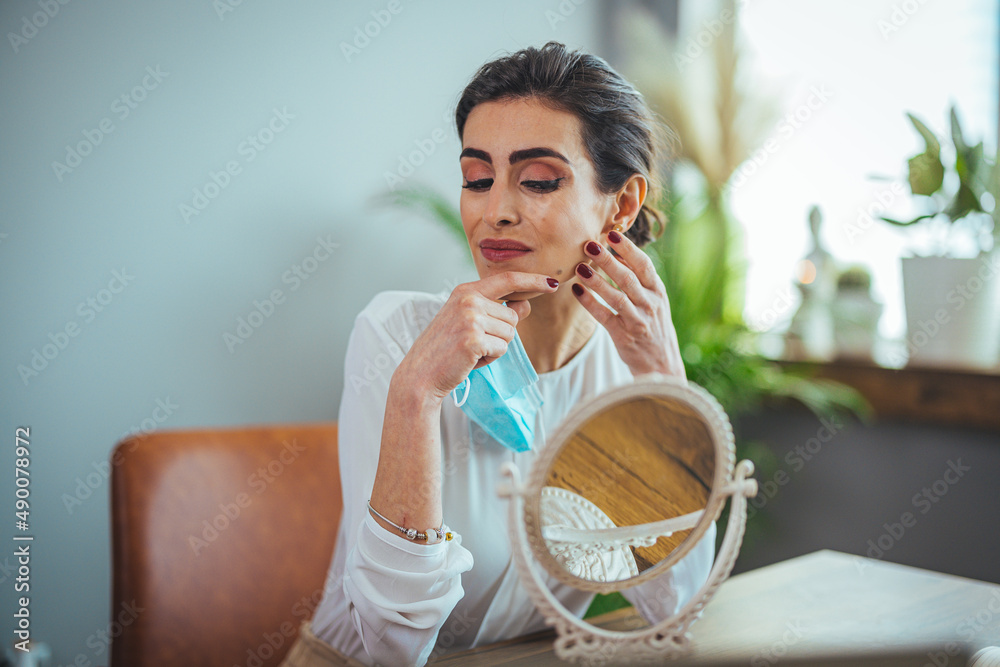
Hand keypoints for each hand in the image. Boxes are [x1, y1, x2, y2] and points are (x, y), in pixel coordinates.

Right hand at [399, 271, 558, 401]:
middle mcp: (469, 300)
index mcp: (466, 290)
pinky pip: (502, 349)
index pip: (507, 280)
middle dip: (501, 334)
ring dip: (496, 347)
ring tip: (471, 351)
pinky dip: (491, 358)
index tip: (552, 283)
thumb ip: (496, 310)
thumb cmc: (446, 349)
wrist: (421, 373)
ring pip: (510, 334)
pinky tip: (471, 359)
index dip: (533, 280)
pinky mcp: (474, 339)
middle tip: (474, 342)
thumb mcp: (468, 321)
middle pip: (513, 316)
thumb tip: (525, 304)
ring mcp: (471, 319)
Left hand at [571, 232, 685, 378]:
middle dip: (608, 260)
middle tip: (589, 245)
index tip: (612, 234)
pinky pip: (604, 316)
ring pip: (616, 297)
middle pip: (628, 278)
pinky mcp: (623, 336)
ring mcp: (637, 321)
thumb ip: (640, 279)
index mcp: (658, 291)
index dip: (628, 249)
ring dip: (597, 281)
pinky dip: (589, 303)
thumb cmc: (653, 324)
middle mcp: (650, 304)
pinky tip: (577, 290)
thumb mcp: (654, 299)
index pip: (644, 265)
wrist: (660, 362)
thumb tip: (618, 252)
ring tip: (579, 268)